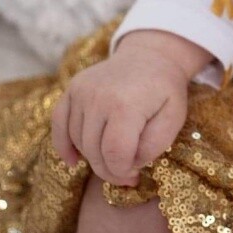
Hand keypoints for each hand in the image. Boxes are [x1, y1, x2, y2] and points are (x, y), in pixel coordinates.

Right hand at [49, 30, 206, 185]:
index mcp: (126, 104)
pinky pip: (59, 124)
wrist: (151, 55)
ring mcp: (81, 90)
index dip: (122, 172)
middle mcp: (98, 97)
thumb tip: (129, 165)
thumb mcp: (174, 118)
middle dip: (109, 170)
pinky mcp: (72, 88)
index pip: (114, 153)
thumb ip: (154, 146)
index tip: (133, 177)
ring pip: (77, 141)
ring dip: (93, 158)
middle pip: (93, 150)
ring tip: (112, 159)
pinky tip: (74, 161)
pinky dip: (63, 145)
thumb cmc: (166, 91)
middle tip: (124, 175)